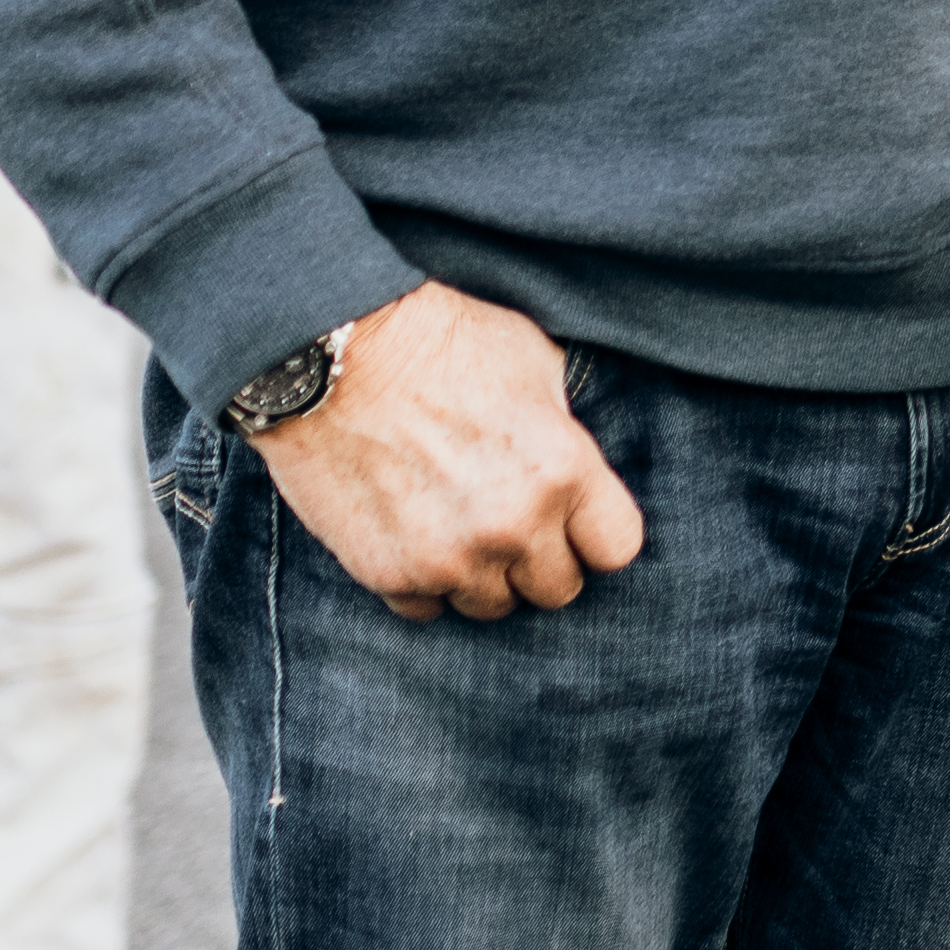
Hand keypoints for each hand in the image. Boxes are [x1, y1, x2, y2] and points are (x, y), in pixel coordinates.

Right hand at [249, 279, 645, 621]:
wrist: (332, 353)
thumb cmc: (439, 340)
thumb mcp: (534, 365)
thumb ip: (563, 434)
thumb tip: (575, 473)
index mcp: (562, 470)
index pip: (616, 550)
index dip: (595, 534)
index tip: (574, 521)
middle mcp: (513, 525)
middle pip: (557, 589)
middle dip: (539, 558)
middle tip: (510, 521)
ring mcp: (449, 557)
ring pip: (491, 606)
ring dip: (483, 575)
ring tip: (458, 524)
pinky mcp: (387, 574)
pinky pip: (427, 609)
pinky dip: (423, 583)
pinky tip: (414, 537)